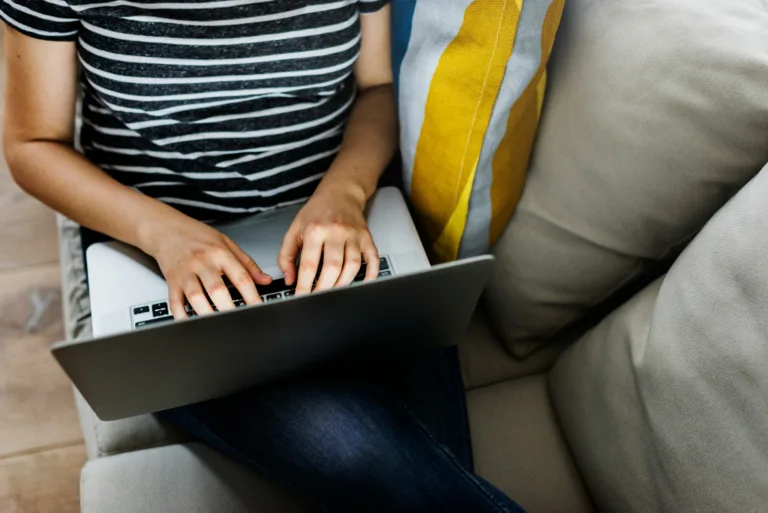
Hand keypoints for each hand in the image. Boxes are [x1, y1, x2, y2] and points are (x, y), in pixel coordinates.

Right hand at [141, 215, 271, 318]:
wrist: (166, 229)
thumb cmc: (197, 235)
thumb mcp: (226, 243)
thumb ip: (247, 264)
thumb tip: (265, 280)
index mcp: (220, 253)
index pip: (240, 277)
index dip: (252, 295)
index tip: (259, 308)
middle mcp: (203, 263)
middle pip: (217, 289)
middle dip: (229, 308)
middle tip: (239, 321)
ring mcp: (186, 273)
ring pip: (196, 297)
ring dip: (207, 313)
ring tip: (217, 326)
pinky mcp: (172, 282)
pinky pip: (175, 302)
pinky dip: (181, 316)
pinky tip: (190, 323)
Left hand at [278, 182, 378, 294]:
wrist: (340, 192)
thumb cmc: (317, 211)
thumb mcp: (294, 229)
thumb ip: (286, 255)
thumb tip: (289, 278)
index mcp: (315, 230)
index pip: (308, 264)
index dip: (304, 285)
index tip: (301, 297)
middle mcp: (335, 232)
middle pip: (332, 268)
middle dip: (324, 288)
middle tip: (317, 298)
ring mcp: (354, 235)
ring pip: (352, 266)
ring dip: (343, 284)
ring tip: (333, 291)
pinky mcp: (366, 237)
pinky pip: (373, 258)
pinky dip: (371, 273)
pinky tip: (363, 282)